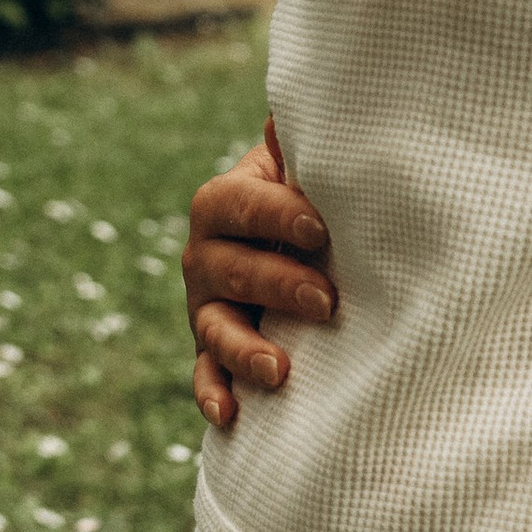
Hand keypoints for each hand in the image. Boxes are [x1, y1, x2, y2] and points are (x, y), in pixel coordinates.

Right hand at [183, 117, 337, 430]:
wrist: (299, 246)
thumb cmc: (311, 203)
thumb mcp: (305, 172)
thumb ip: (298, 149)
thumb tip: (290, 114)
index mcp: (224, 203)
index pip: (240, 204)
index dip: (277, 214)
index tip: (322, 229)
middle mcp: (206, 254)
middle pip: (228, 268)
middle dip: (276, 284)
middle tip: (326, 300)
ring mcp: (207, 306)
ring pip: (214, 327)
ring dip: (244, 349)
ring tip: (280, 370)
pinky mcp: (214, 351)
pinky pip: (205, 376)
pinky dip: (214, 396)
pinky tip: (232, 417)